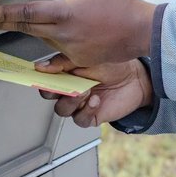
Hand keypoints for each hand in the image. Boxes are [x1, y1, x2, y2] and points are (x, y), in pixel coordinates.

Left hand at [0, 0, 155, 63]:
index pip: (26, 12)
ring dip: (28, 32)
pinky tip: (40, 64)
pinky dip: (48, 57)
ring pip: (41, 39)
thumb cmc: (123, 5)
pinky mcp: (79, 59)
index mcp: (65, 13)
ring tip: (12, 25)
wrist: (143, 32)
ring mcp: (71, 49)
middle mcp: (64, 33)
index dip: (3, 14)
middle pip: (26, 28)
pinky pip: (57, 57)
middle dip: (3, 24)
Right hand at [36, 54, 153, 127]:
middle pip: (48, 96)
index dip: (39, 79)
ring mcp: (79, 104)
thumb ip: (64, 63)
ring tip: (85, 90)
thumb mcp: (88, 58)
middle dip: (53, 91)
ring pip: (62, 109)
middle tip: (63, 85)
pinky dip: (86, 110)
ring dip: (71, 101)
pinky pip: (80, 119)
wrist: (136, 79)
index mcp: (65, 74)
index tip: (39, 76)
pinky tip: (95, 100)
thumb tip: (41, 66)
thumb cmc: (114, 66)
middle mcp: (69, 89)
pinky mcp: (90, 116)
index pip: (44, 79)